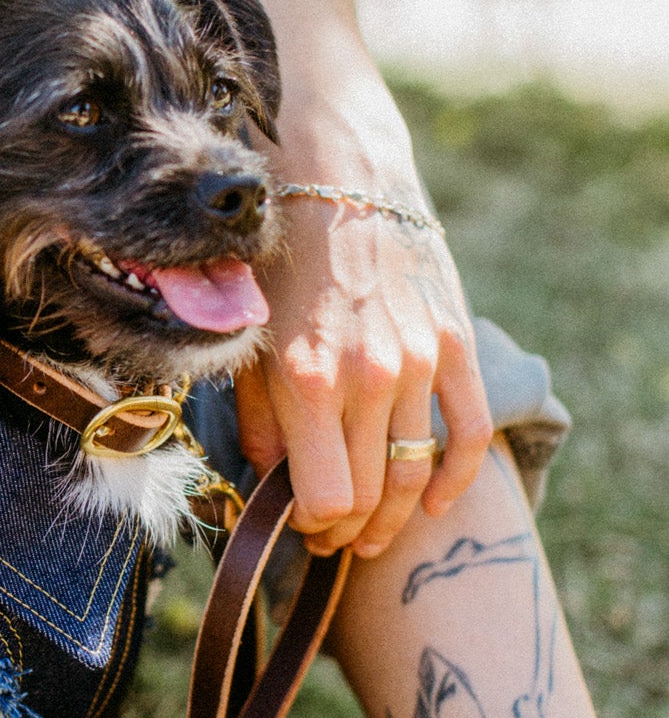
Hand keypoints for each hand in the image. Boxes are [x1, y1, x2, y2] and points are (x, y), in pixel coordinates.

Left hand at [234, 200, 492, 558]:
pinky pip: (470, 433)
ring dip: (394, 519)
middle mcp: (367, 376)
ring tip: (371, 534)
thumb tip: (272, 483)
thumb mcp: (247, 340)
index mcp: (306, 379)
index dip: (311, 525)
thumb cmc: (279, 259)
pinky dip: (456, 481)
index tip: (301, 527)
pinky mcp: (454, 344)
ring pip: (416, 474)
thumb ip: (258, 419)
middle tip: (332, 539)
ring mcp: (418, 362)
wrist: (340, 177)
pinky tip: (436, 505)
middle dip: (346, 531)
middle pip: (370, 495)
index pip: (324, 498)